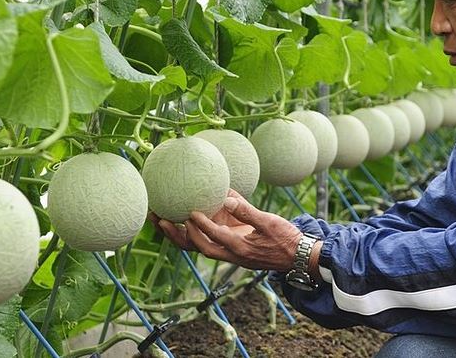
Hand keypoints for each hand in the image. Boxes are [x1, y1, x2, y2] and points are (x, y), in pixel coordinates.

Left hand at [152, 190, 301, 270]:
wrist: (295, 256)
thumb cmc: (285, 239)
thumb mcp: (269, 222)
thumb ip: (247, 211)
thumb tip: (227, 197)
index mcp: (240, 248)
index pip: (215, 237)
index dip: (201, 226)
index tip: (190, 213)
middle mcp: (229, 253)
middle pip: (197, 247)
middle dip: (177, 235)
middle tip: (161, 219)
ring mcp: (228, 253)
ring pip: (198, 246)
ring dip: (178, 235)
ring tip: (160, 220)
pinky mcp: (230, 248)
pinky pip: (207, 241)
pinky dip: (192, 232)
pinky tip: (181, 219)